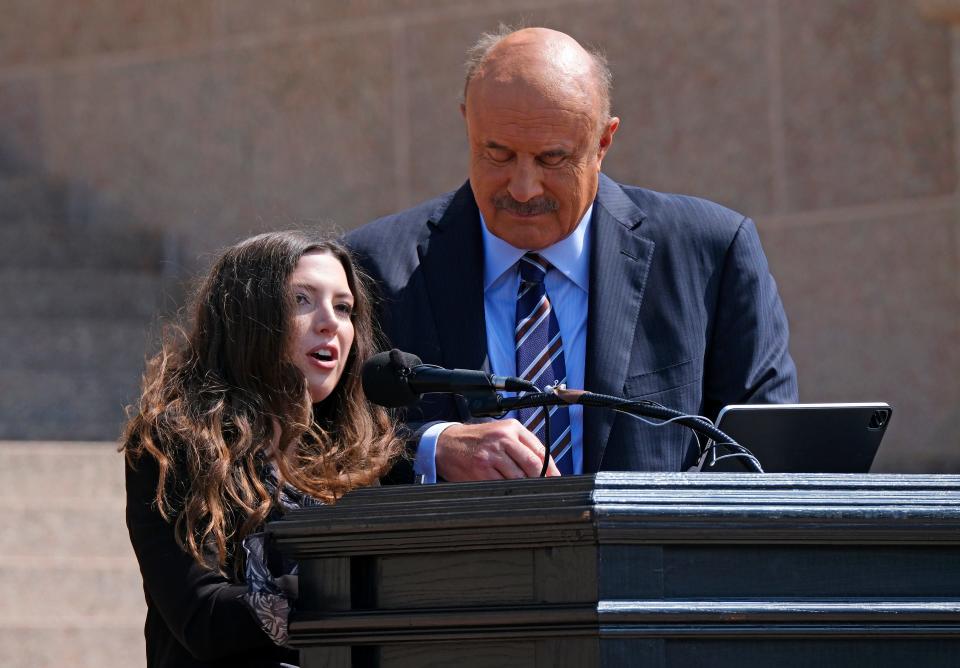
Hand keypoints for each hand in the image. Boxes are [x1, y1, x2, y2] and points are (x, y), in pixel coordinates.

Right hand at [435, 420, 560, 480]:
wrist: (446, 443)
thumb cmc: (476, 439)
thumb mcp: (500, 432)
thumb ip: (522, 446)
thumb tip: (546, 468)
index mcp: (512, 428)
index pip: (540, 450)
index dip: (551, 468)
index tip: (555, 479)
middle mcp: (503, 439)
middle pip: (533, 465)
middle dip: (540, 480)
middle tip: (542, 488)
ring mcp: (492, 454)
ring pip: (519, 477)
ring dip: (524, 487)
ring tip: (523, 491)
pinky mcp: (481, 469)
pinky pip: (502, 485)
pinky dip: (508, 491)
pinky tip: (507, 491)